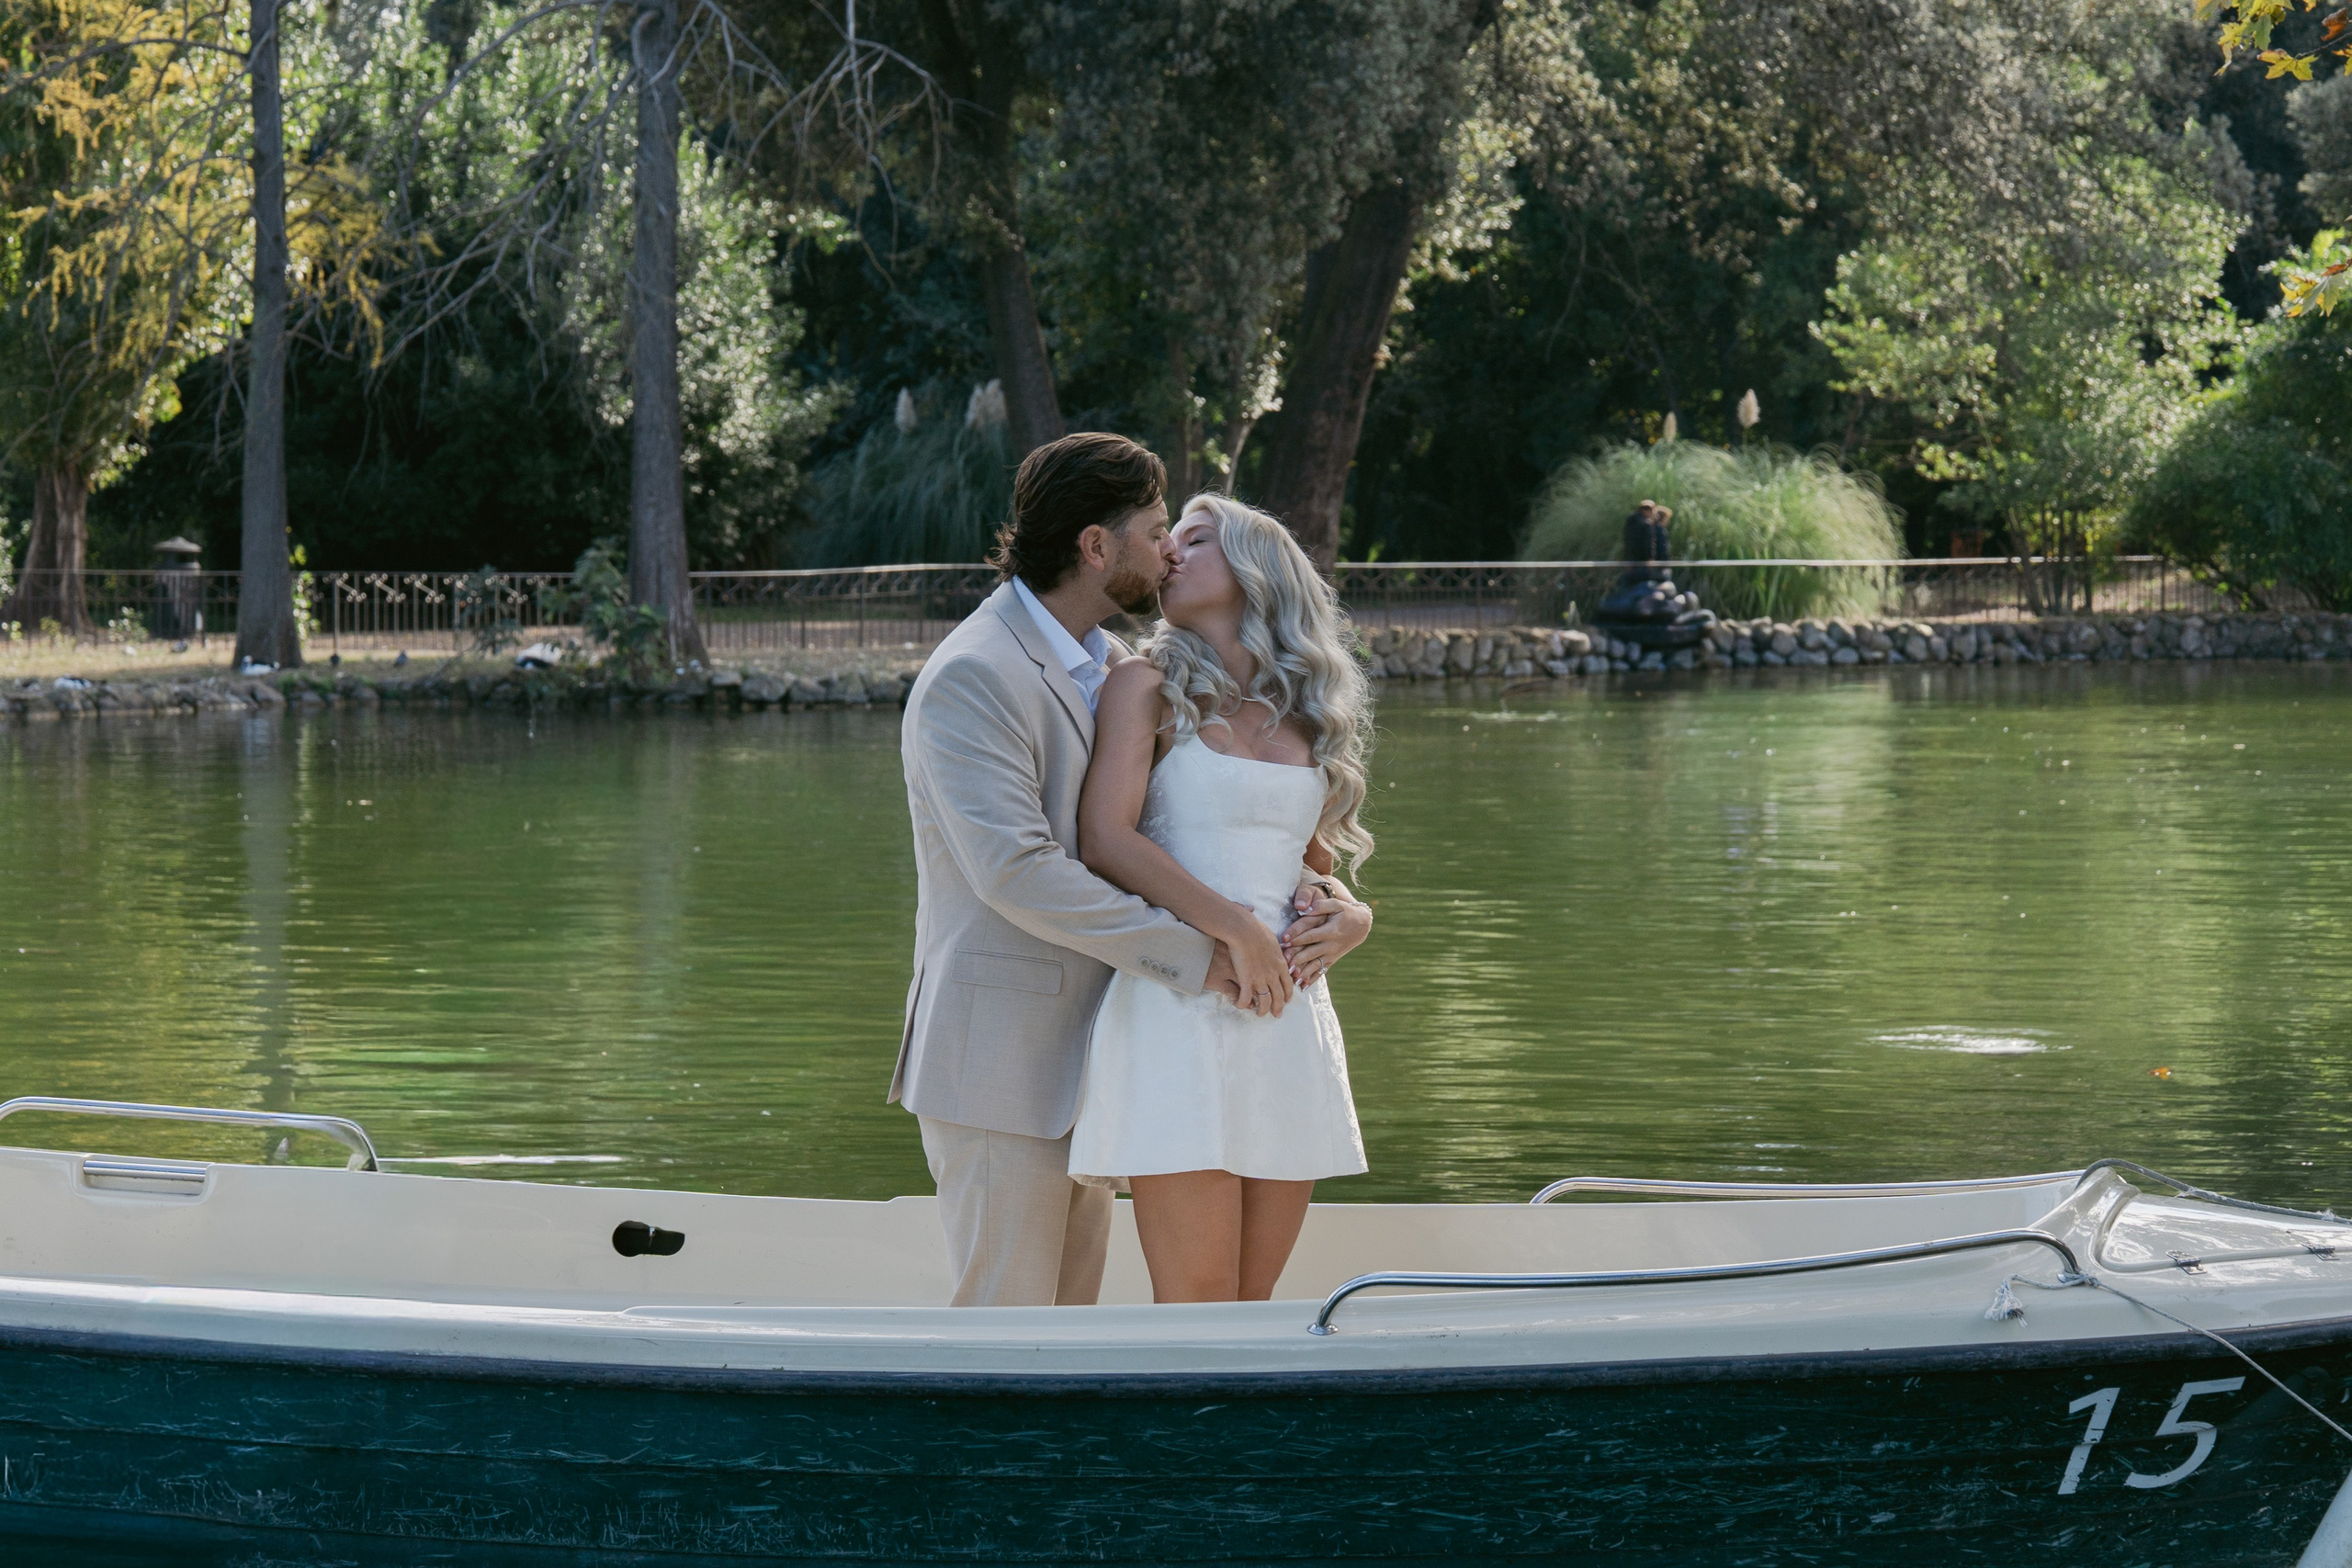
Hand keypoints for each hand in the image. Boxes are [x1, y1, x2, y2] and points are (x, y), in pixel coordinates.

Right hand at [1210, 901, 1292, 1017]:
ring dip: (1263, 1010)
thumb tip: (1259, 919)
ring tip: (1259, 1014)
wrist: (1243, 929)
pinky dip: (1243, 1004)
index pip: (1288, 983)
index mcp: (1280, 962)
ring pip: (1265, 1001)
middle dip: (1279, 1007)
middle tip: (1277, 1015)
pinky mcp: (1247, 980)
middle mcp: (1273, 973)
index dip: (1288, 994)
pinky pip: (1246, 999)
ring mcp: (1260, 978)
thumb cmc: (1254, 927)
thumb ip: (1268, 936)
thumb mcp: (1268, 933)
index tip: (1287, 1000)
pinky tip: (1240, 1005)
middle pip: (1279, 996)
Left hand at [1282, 892, 1371, 987]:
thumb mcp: (1336, 904)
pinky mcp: (1332, 960)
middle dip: (1297, 958)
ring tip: (1291, 978)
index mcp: (1331, 931)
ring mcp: (1332, 954)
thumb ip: (1321, 905)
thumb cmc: (1345, 912)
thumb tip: (1306, 909)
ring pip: (1315, 965)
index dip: (1297, 937)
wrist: (1362, 925)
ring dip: (1303, 972)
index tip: (1284, 941)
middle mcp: (1331, 945)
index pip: (1311, 935)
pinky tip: (1302, 986)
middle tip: (1284, 962)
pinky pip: (1321, 971)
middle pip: (1311, 952)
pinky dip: (1312, 979)